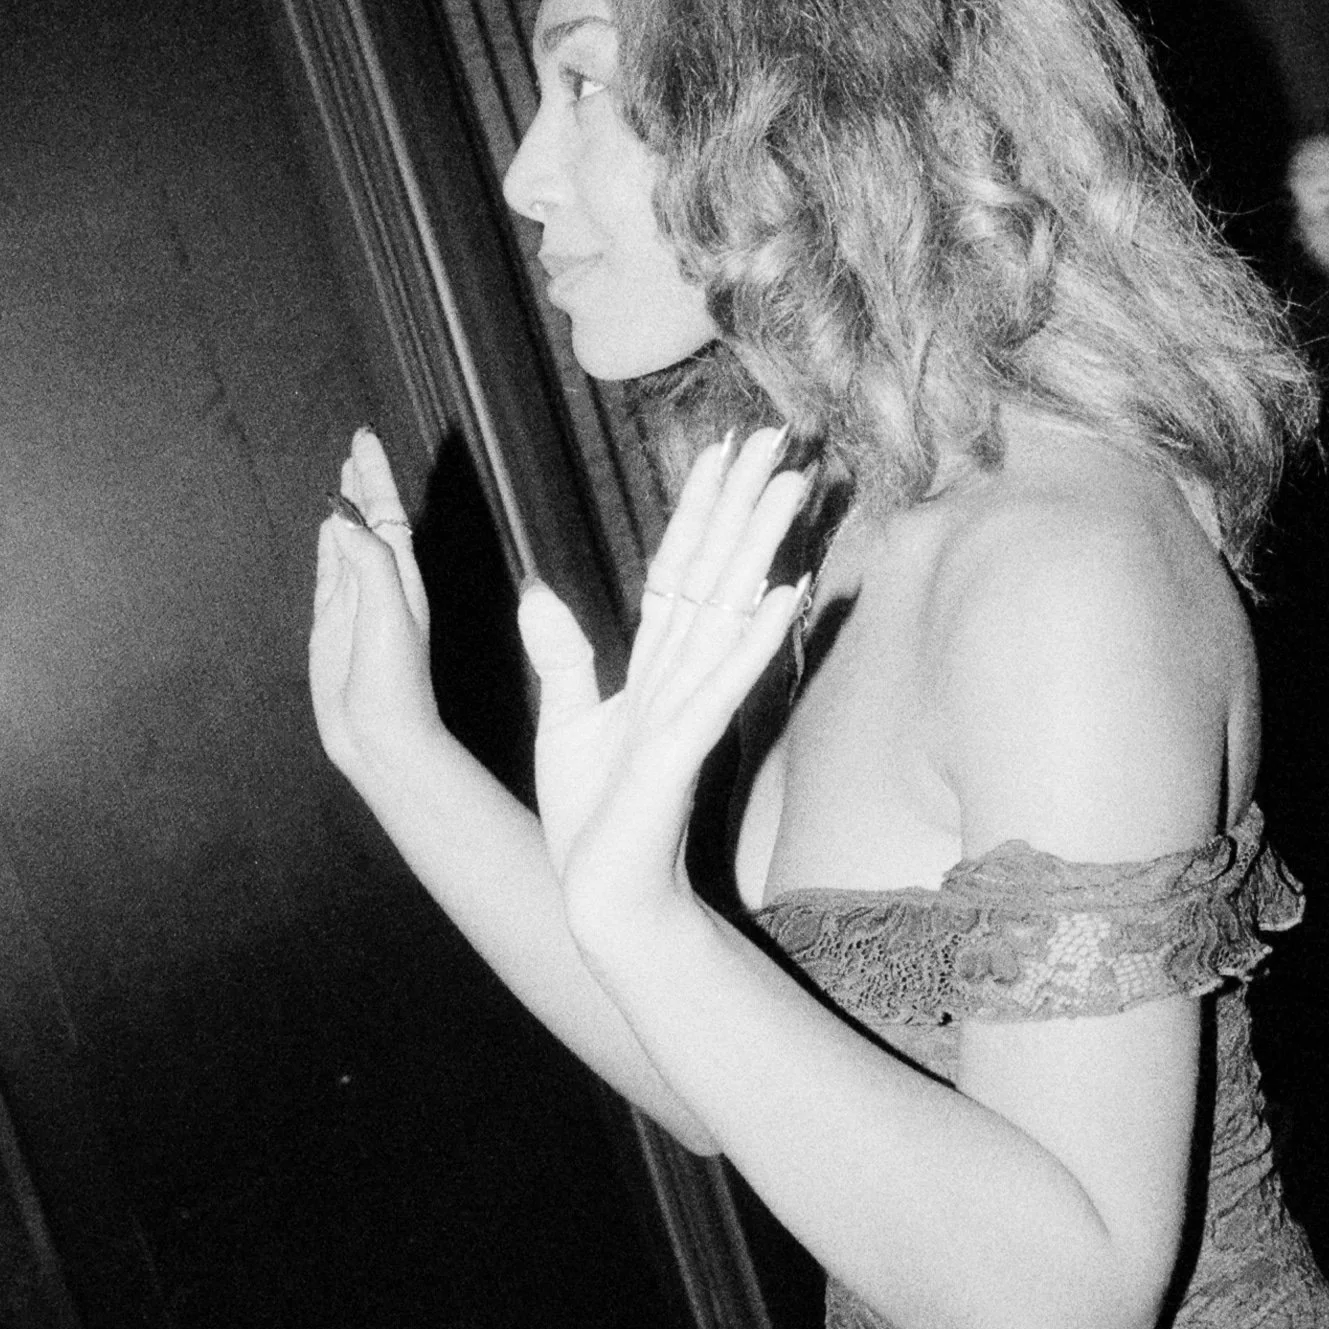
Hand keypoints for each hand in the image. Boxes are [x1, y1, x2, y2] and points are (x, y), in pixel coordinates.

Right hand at [309, 430, 438, 784]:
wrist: (381, 737)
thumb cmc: (394, 682)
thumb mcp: (387, 616)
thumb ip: (370, 564)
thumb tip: (341, 520)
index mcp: (399, 574)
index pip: (385, 511)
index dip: (374, 474)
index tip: (362, 438)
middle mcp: (379, 582)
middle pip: (368, 517)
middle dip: (361, 481)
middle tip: (354, 443)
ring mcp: (354, 602)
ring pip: (347, 539)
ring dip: (345, 508)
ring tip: (341, 476)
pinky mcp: (332, 623)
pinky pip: (329, 570)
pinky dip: (328, 544)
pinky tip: (327, 529)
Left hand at [520, 428, 810, 946]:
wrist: (603, 892)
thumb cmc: (593, 817)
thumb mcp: (565, 722)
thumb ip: (562, 656)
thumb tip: (538, 592)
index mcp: (652, 665)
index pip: (680, 566)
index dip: (700, 505)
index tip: (721, 447)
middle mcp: (682, 674)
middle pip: (717, 569)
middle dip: (745, 502)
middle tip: (779, 437)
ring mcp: (689, 707)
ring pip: (728, 610)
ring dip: (760, 547)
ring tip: (791, 488)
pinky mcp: (682, 747)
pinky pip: (721, 683)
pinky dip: (749, 638)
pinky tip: (781, 592)